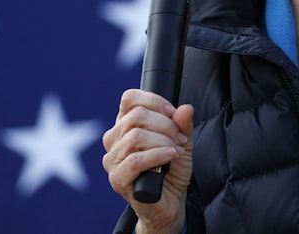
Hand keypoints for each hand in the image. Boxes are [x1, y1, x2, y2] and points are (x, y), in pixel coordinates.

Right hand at [102, 90, 193, 233]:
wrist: (171, 199)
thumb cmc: (171, 165)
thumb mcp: (182, 139)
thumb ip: (183, 123)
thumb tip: (185, 108)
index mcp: (125, 124)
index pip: (129, 99)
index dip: (154, 101)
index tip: (173, 113)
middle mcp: (114, 139)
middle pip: (136, 116)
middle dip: (166, 124)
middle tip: (180, 138)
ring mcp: (112, 159)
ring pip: (136, 137)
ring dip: (164, 141)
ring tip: (176, 150)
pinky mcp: (117, 178)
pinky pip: (135, 160)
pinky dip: (158, 155)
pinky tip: (171, 156)